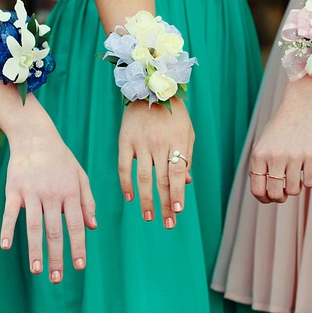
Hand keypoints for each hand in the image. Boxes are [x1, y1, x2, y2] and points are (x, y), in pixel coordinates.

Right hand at [0, 125, 96, 283]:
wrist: (35, 135)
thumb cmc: (60, 158)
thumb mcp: (80, 176)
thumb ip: (87, 201)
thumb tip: (93, 227)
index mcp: (70, 192)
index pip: (76, 225)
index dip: (78, 247)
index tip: (79, 267)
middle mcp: (52, 194)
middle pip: (55, 231)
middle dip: (57, 257)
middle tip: (57, 279)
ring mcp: (31, 192)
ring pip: (33, 226)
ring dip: (35, 250)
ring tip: (37, 270)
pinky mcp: (13, 189)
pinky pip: (9, 213)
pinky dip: (7, 230)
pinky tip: (6, 247)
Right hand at [118, 98, 193, 228]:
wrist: (150, 89)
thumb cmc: (173, 114)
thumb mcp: (187, 132)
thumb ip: (186, 157)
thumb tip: (186, 183)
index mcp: (178, 142)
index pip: (177, 174)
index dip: (177, 194)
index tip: (177, 211)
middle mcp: (159, 144)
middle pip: (162, 180)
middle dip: (165, 205)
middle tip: (167, 223)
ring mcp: (141, 143)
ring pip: (144, 178)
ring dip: (146, 200)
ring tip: (149, 217)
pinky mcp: (125, 140)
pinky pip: (124, 166)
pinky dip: (126, 183)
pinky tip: (130, 197)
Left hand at [249, 78, 311, 202]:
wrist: (303, 103)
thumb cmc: (282, 126)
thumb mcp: (264, 143)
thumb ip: (261, 166)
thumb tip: (265, 193)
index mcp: (259, 155)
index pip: (257, 190)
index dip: (264, 199)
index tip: (270, 198)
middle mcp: (275, 157)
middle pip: (275, 195)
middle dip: (280, 198)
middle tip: (285, 192)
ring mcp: (294, 157)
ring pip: (293, 190)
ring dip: (295, 188)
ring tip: (296, 176)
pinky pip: (310, 183)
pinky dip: (308, 181)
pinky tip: (307, 169)